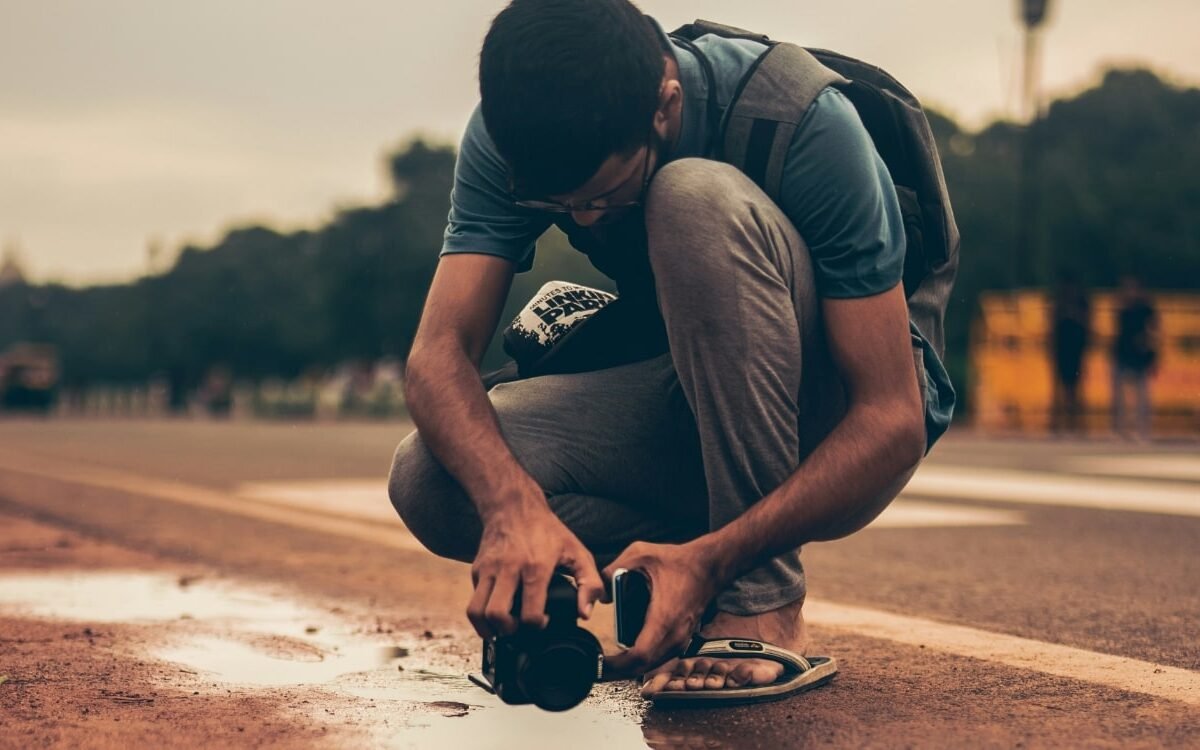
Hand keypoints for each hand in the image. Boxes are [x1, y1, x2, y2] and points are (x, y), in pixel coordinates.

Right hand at [467, 498, 604, 638]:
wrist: (513, 506)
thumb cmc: (547, 531)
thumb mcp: (577, 552)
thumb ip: (589, 583)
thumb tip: (585, 613)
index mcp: (536, 567)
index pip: (530, 613)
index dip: (537, 626)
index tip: (543, 622)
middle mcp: (508, 569)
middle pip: (497, 614)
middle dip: (507, 630)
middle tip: (518, 627)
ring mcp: (489, 569)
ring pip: (476, 611)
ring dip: (487, 627)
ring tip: (501, 627)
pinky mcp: (477, 569)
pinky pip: (473, 599)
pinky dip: (482, 612)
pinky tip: (496, 610)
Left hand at [602, 539, 722, 674]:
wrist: (709, 566)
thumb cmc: (680, 562)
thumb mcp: (640, 554)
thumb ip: (614, 569)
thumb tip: (601, 593)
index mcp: (664, 618)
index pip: (639, 655)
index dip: (616, 664)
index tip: (599, 662)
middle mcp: (675, 634)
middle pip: (643, 667)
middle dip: (618, 671)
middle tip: (598, 667)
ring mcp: (681, 639)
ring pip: (653, 665)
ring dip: (630, 668)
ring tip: (609, 663)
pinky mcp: (683, 638)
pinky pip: (661, 658)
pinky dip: (643, 661)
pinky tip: (629, 655)